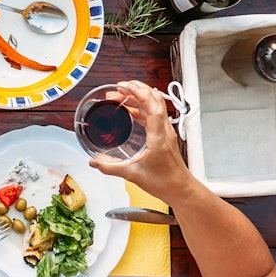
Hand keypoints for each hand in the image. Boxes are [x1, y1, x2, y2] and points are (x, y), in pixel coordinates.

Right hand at [90, 80, 194, 201]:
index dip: (141, 94)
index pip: (154, 108)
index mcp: (159, 138)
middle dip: (136, 89)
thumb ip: (111, 168)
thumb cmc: (165, 183)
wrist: (181, 189)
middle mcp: (164, 131)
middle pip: (155, 100)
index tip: (126, 87)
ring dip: (138, 96)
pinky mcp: (163, 134)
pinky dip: (141, 106)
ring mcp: (165, 132)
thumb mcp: (133, 175)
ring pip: (154, 105)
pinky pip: (153, 114)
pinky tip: (129, 109)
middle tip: (118, 88)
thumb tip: (94, 162)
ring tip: (120, 95)